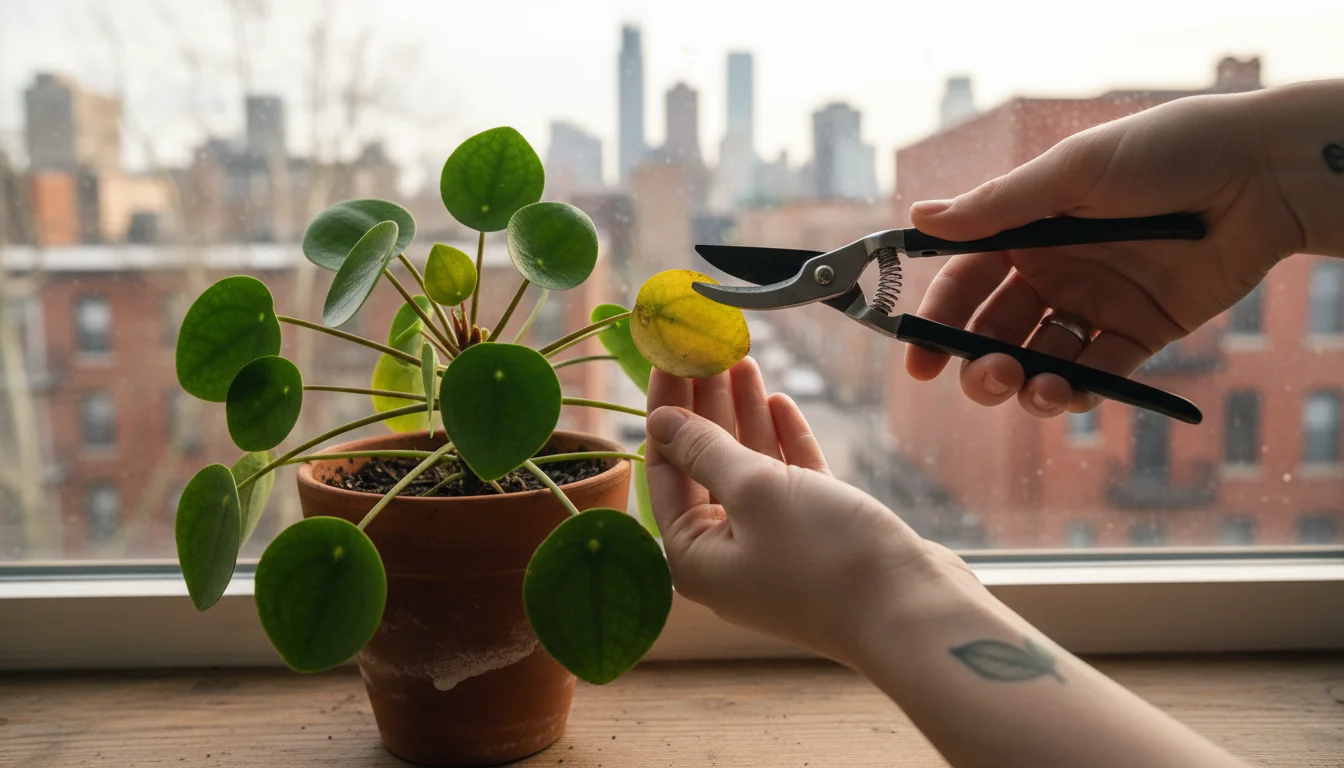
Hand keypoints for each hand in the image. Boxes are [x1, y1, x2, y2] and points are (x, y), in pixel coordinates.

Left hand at [644, 358, 979, 666]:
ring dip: (744, 415)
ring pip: (748, 468)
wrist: (914, 612)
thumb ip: (705, 450)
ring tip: (742, 360)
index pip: (665, 466)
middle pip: (704, 464)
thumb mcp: (754, 491)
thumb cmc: (826, 558)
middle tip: (707, 348)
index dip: (667, 407)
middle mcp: (725, 554)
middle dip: (707, 404)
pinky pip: (788, 482)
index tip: (670, 355)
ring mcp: (772, 547)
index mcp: (693, 555)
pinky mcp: (816, 538)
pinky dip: (782, 442)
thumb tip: (658, 421)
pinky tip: (779, 401)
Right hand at [905, 91, 1305, 417]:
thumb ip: (999, 207)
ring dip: (1025, 384)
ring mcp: (1095, 305)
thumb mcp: (1072, 172)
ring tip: (1032, 387)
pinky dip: (1076, 392)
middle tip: (986, 376)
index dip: (938, 322)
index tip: (918, 363)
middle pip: (995, 332)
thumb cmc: (1165, 152)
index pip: (965, 284)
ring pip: (1040, 361)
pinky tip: (1068, 393)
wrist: (1260, 174)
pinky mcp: (1140, 333)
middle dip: (979, 364)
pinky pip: (1097, 374)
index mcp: (1027, 231)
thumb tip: (919, 219)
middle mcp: (1053, 271)